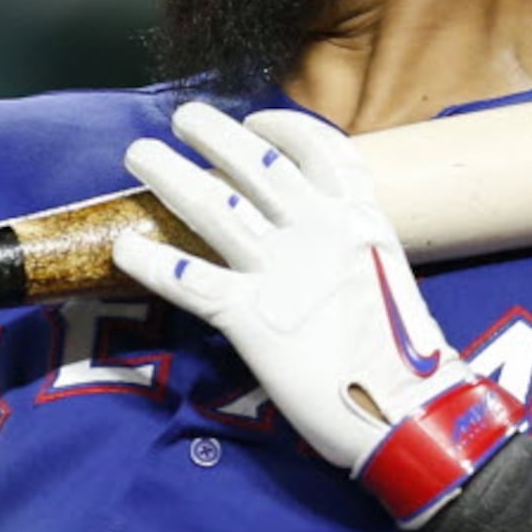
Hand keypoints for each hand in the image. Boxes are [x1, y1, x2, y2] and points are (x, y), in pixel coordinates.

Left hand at [115, 104, 523, 518]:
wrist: (407, 412)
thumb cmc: (400, 355)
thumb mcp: (384, 277)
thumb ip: (347, 248)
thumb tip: (315, 238)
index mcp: (359, 220)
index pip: (322, 150)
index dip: (285, 127)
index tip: (256, 120)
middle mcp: (320, 232)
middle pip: (256, 165)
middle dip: (214, 135)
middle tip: (182, 119)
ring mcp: (283, 271)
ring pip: (214, 205)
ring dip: (170, 175)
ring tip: (139, 154)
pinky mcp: (252, 317)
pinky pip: (188, 278)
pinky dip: (152, 260)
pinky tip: (124, 247)